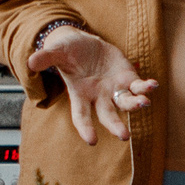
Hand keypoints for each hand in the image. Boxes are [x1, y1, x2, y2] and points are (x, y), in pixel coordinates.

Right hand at [31, 25, 157, 145]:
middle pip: (107, 115)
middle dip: (116, 125)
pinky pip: (138, 86)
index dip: (86, 128)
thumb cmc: (68, 51)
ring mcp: (114, 88)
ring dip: (135, 104)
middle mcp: (98, 96)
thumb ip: (46, 58)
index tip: (92, 141)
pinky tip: (153, 85)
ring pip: (125, 102)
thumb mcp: (56, 52)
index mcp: (80, 95)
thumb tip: (31, 62)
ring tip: (143, 103)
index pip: (81, 116)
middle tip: (124, 136)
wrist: (85, 44)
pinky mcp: (127, 78)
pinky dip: (146, 87)